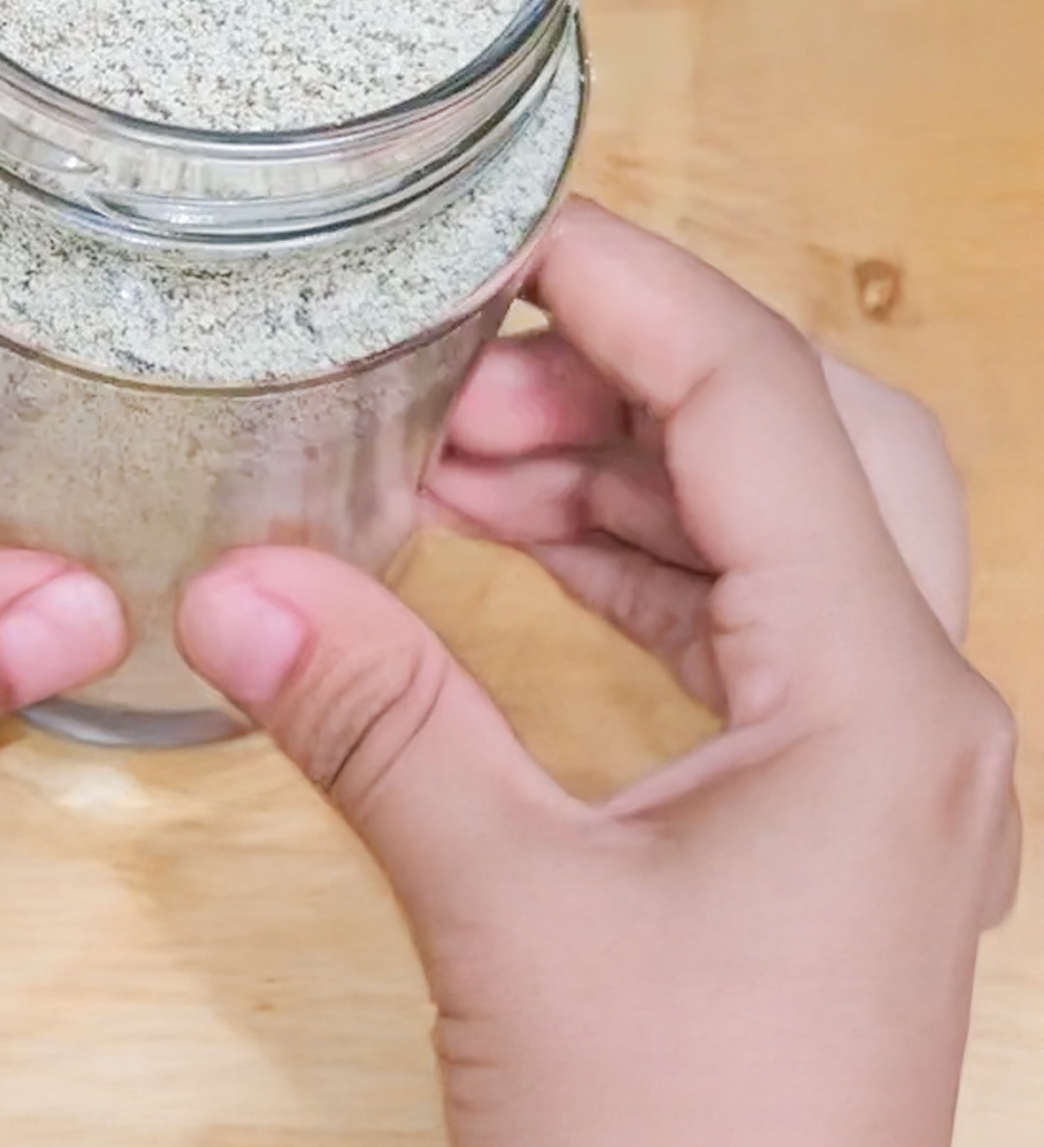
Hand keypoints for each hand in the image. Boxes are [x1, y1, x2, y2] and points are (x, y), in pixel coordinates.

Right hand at [178, 199, 1017, 1146]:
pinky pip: (749, 621)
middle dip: (637, 371)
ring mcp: (887, 771)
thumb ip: (372, 718)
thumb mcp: (505, 916)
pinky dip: (632, 561)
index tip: (499, 230)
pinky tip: (513, 546)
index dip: (626, 290)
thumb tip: (227, 576)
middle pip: (812, 437)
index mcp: (882, 705)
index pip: (761, 406)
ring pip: (782, 526)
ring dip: (624, 467)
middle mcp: (920, 716)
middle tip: (474, 365)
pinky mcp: (832, 819)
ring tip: (457, 453)